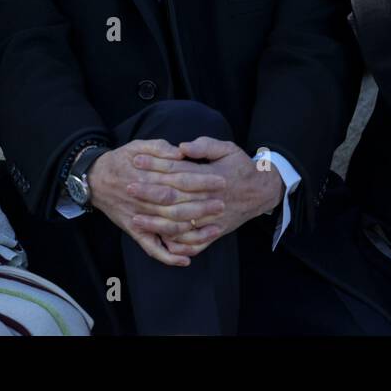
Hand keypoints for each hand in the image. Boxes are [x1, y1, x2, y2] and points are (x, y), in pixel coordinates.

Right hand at [89, 139, 226, 266]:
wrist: (94, 180)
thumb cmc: (120, 160)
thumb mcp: (138, 145)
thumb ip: (160, 148)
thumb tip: (181, 152)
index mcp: (146, 176)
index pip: (178, 180)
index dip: (201, 181)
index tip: (221, 180)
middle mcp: (143, 199)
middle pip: (176, 205)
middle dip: (201, 206)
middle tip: (222, 205)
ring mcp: (139, 218)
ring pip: (168, 228)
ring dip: (192, 232)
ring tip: (215, 229)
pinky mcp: (135, 231)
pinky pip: (152, 248)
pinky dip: (168, 256)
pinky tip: (186, 260)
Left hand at [131, 137, 282, 257]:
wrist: (263, 192)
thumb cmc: (242, 167)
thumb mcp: (228, 148)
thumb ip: (206, 146)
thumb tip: (182, 146)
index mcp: (212, 176)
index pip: (178, 170)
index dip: (156, 165)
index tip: (136, 160)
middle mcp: (210, 199)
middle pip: (175, 197)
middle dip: (149, 193)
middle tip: (128, 186)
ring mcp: (212, 218)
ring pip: (181, 223)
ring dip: (156, 222)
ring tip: (135, 218)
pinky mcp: (215, 232)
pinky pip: (195, 243)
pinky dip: (178, 245)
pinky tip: (160, 242)